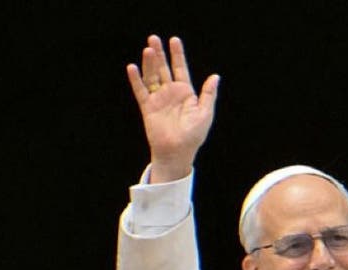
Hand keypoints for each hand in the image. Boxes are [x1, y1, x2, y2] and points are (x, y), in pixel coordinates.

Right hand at [125, 35, 219, 182]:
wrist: (177, 153)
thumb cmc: (193, 136)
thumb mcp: (205, 113)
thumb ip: (208, 94)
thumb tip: (215, 76)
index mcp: (185, 93)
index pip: (180, 69)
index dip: (177, 55)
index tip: (174, 40)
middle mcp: (170, 93)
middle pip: (164, 69)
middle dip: (159, 54)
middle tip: (154, 38)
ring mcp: (158, 100)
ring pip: (152, 77)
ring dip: (149, 63)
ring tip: (147, 49)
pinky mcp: (148, 108)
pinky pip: (141, 91)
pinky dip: (136, 80)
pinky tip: (133, 68)